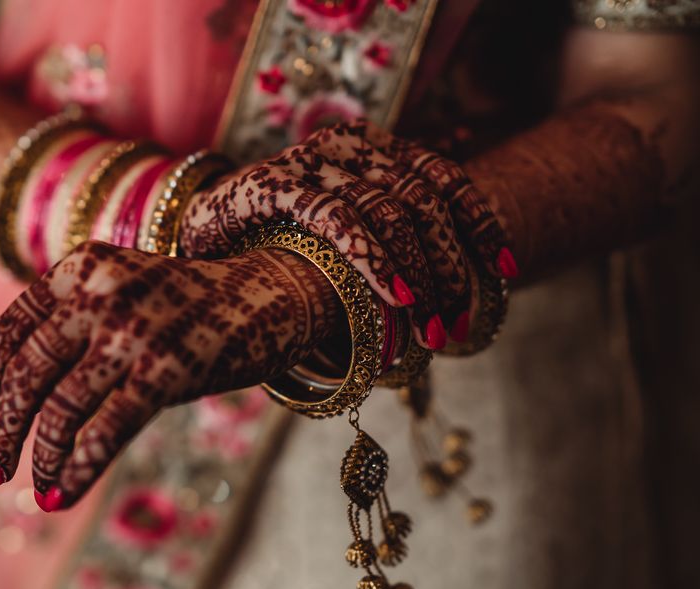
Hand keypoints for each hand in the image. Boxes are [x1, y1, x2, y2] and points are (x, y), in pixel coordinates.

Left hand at [0, 241, 339, 509]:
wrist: (269, 291)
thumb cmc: (183, 305)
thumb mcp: (120, 292)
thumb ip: (70, 325)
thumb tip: (13, 404)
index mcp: (79, 269)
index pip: (9, 333)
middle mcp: (100, 293)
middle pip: (28, 372)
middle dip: (4, 429)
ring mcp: (134, 329)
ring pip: (62, 406)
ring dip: (40, 457)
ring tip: (34, 489)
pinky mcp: (169, 369)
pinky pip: (106, 430)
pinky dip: (76, 469)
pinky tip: (60, 496)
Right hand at [178, 119, 515, 348]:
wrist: (197, 227)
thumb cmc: (277, 239)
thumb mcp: (341, 233)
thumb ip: (386, 241)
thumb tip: (447, 289)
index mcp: (371, 149)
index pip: (442, 176)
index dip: (478, 221)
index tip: (505, 269)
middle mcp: (347, 146)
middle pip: (422, 200)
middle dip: (449, 267)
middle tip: (456, 324)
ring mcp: (312, 161)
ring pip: (390, 212)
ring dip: (418, 275)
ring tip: (430, 328)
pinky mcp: (277, 184)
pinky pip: (339, 220)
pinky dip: (373, 260)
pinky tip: (394, 297)